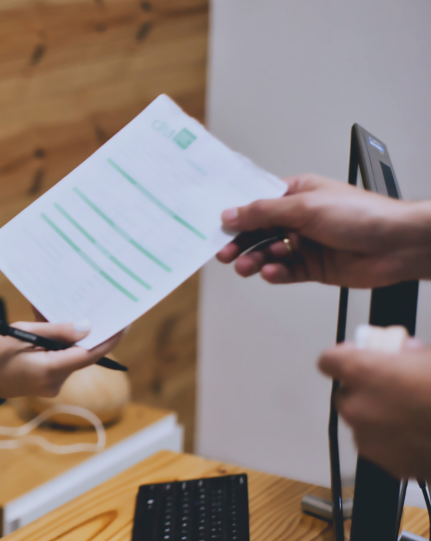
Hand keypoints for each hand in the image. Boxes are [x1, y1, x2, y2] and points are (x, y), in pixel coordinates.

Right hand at [0, 321, 122, 398]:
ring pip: (72, 355)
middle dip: (89, 332)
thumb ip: (55, 330)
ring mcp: (53, 384)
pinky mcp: (48, 381)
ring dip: (70, 336)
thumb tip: (87, 327)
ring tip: (66, 312)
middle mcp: (56, 381)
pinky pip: (61, 359)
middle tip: (99, 306)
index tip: (124, 322)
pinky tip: (50, 326)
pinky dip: (59, 343)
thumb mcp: (21, 333)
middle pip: (83, 354)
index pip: (90, 354)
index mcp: (50, 370)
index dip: (110, 338)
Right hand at [216, 173, 430, 287]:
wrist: (399, 245)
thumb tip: (231, 214)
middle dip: (241, 242)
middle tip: (226, 253)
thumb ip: (263, 212)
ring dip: (256, 259)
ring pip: (269, 252)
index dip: (236, 215)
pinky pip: (286, 271)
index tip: (217, 227)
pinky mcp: (314, 266)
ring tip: (247, 266)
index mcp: (298, 193)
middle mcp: (300, 217)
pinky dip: (275, 273)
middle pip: (259, 230)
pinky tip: (272, 272)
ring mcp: (306, 242)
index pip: (257, 202)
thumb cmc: (364, 215)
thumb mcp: (305, 207)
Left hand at [318, 339, 430, 479]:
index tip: (355, 357)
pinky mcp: (382, 461)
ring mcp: (367, 436)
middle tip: (392, 387)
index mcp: (365, 372)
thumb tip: (403, 351)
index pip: (330, 360)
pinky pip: (378, 443)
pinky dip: (390, 438)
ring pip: (361, 420)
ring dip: (377, 415)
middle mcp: (357, 405)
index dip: (344, 357)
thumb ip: (409, 354)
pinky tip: (416, 433)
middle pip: (345, 393)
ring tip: (411, 413)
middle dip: (365, 389)